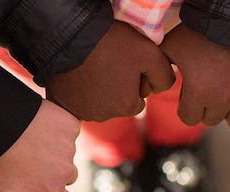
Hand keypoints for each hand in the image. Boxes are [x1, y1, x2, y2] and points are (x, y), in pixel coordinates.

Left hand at [0, 99, 80, 191]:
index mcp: (51, 191)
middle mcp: (65, 171)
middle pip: (69, 177)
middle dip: (56, 172)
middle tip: (34, 161)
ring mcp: (69, 147)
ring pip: (68, 152)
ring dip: (55, 148)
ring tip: (31, 140)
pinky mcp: (70, 125)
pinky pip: (68, 129)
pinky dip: (58, 127)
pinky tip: (39, 124)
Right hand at [45, 22, 174, 120]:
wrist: (70, 36)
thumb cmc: (111, 43)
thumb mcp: (149, 53)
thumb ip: (164, 74)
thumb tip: (163, 87)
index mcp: (127, 107)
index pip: (138, 99)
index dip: (135, 81)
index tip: (125, 65)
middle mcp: (105, 115)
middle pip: (118, 102)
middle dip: (117, 87)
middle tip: (110, 63)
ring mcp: (83, 111)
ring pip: (99, 102)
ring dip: (99, 88)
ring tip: (95, 66)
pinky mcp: (66, 104)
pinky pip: (79, 100)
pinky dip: (81, 89)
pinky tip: (82, 72)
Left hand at [160, 24, 229, 127]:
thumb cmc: (204, 31)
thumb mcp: (174, 44)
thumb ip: (160, 64)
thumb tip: (152, 80)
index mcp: (198, 92)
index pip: (188, 118)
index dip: (187, 106)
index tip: (190, 93)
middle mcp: (222, 100)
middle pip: (209, 119)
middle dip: (206, 107)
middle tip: (209, 87)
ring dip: (227, 111)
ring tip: (226, 92)